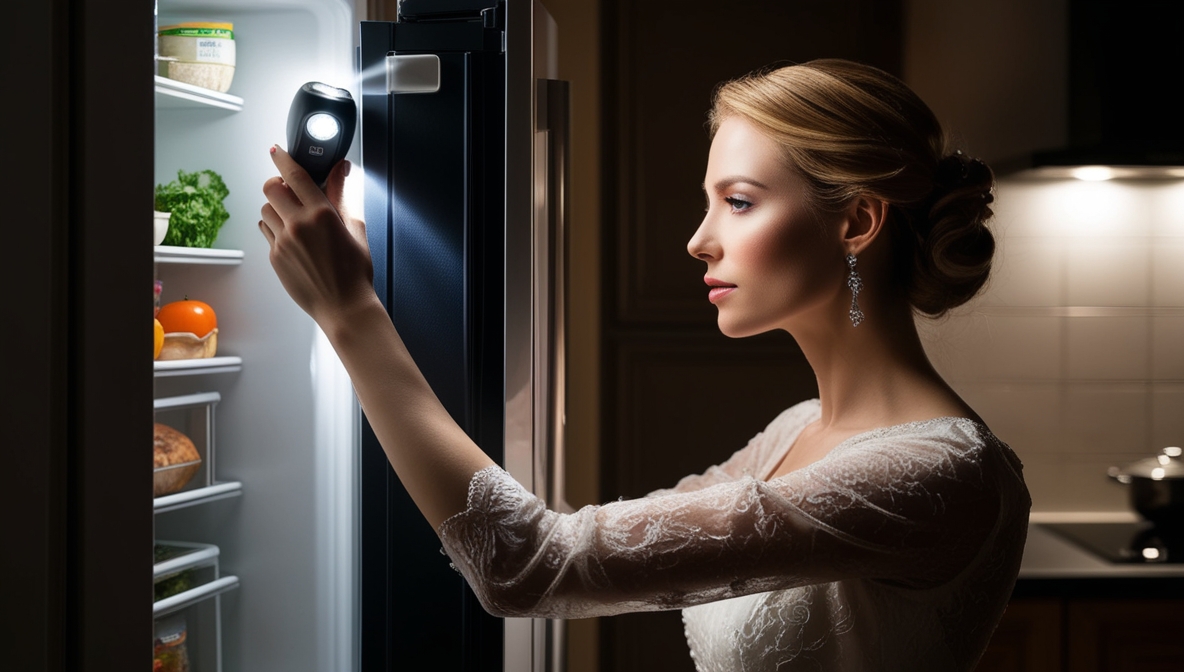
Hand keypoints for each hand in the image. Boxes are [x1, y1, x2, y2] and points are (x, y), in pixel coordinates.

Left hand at [259, 146, 375, 325]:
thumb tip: (341, 169)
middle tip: (289, 190)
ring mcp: (283, 242)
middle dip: (278, 184)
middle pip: (271, 189)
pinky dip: (276, 228)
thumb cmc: (355, 271)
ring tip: (294, 218)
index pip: (295, 175)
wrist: (343, 306)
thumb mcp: (355, 227)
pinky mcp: (275, 257)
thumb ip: (343, 194)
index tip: (278, 151)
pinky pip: (266, 232)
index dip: (283, 159)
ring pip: (266, 210)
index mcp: (321, 214)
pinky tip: (292, 237)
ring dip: (277, 207)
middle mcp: (298, 225)